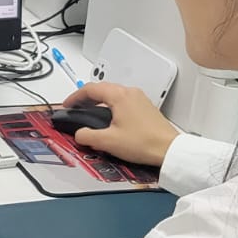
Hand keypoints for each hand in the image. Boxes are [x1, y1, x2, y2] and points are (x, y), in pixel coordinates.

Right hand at [63, 82, 178, 165]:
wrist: (169, 149)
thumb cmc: (143, 143)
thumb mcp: (108, 142)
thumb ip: (87, 136)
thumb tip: (79, 134)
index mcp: (119, 96)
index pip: (90, 89)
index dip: (75, 96)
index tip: (67, 105)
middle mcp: (130, 93)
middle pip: (102, 89)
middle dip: (86, 97)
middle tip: (76, 108)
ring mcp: (140, 99)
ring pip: (114, 94)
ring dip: (100, 101)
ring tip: (90, 113)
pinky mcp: (146, 107)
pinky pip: (124, 100)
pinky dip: (112, 105)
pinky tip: (110, 119)